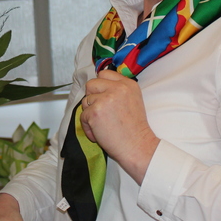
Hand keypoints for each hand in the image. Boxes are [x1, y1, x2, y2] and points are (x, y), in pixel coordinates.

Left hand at [80, 69, 158, 184]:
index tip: (101, 96)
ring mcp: (105, 99)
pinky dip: (88, 127)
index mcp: (128, 84)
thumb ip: (118, 91)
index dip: (99, 86)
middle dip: (92, 98)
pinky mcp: (95, 112)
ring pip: (85, 101)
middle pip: (91, 84)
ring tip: (102, 126)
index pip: (104, 74)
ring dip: (90, 114)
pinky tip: (99, 133)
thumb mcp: (133, 100)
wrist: (138, 146)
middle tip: (100, 112)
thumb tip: (98, 88)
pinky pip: (83, 116)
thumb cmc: (135, 129)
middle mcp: (117, 88)